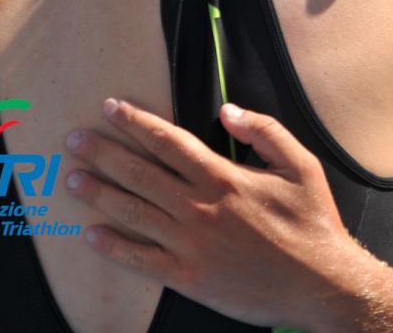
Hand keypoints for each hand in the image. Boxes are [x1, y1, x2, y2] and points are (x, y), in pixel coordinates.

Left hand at [65, 98, 349, 330]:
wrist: (319, 284)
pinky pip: (140, 259)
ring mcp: (189, 244)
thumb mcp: (301, 165)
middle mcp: (200, 208)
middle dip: (103, 153)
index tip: (112, 108)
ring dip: (99, 194)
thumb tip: (229, 111)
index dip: (136, 123)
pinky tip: (92, 234)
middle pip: (139, 173)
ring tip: (73, 179)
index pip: (169, 142)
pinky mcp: (187, 277)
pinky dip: (113, 247)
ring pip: (133, 212)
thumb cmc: (312, 223)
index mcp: (224, 177)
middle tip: (74, 140)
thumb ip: (265, 132)